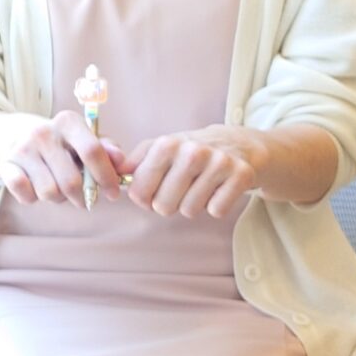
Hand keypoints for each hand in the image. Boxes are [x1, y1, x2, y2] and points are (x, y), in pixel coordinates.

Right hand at [0, 110, 128, 206]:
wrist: (17, 136)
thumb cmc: (61, 145)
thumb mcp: (84, 141)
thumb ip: (106, 150)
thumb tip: (121, 160)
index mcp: (68, 122)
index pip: (92, 151)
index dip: (106, 177)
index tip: (112, 193)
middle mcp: (43, 131)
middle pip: (72, 181)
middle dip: (81, 196)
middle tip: (80, 195)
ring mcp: (23, 148)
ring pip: (50, 192)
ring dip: (57, 198)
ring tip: (56, 187)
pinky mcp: (6, 165)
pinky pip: (26, 195)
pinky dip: (33, 198)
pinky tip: (35, 187)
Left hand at [121, 127, 267, 219]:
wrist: (240, 144)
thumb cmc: (192, 151)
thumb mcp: (162, 148)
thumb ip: (136, 162)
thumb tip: (114, 175)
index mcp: (167, 144)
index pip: (138, 190)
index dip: (143, 198)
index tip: (151, 192)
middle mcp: (192, 151)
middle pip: (163, 206)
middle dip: (168, 204)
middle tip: (180, 190)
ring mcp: (218, 162)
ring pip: (189, 210)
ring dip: (193, 206)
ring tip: (200, 188)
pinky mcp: (241, 175)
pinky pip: (217, 211)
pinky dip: (216, 206)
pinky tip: (219, 189)